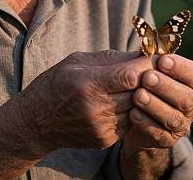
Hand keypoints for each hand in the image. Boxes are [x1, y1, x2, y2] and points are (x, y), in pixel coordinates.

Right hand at [17, 50, 155, 154]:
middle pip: (139, 91)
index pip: (130, 75)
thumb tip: (142, 53)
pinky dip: (130, 108)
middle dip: (148, 78)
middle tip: (151, 67)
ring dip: (140, 94)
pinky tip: (120, 99)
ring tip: (134, 82)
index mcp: (88, 84)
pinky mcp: (105, 140)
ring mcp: (102, 127)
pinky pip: (129, 120)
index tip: (155, 55)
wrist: (36, 121)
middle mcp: (97, 108)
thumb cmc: (56, 83)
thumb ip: (111, 58)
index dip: (147, 64)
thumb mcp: (77, 61)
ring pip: (137, 107)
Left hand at [123, 54, 192, 150]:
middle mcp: (192, 104)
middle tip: (147, 77)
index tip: (162, 60)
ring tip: (137, 95)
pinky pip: (159, 133)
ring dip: (155, 105)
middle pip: (186, 97)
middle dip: (165, 86)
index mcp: (192, 82)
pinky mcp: (167, 139)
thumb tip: (146, 45)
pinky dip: (146, 123)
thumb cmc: (143, 81)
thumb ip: (147, 58)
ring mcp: (181, 124)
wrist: (133, 112)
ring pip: (174, 117)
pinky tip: (133, 113)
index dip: (181, 67)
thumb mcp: (144, 66)